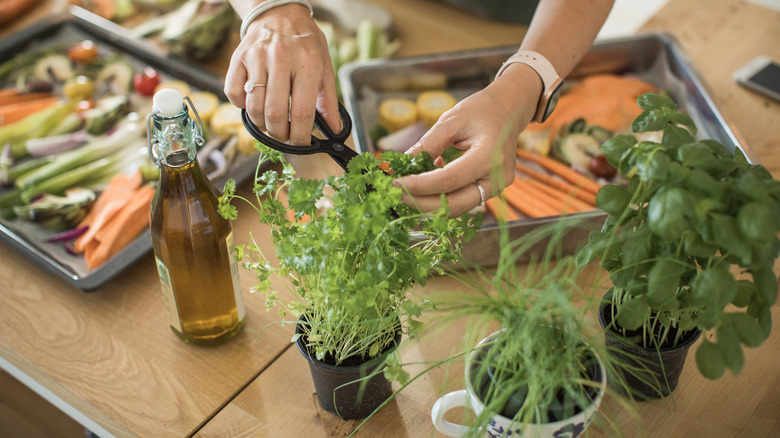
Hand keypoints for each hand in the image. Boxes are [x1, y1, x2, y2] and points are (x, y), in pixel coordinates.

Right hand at [224, 4, 340, 145]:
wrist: (279, 12)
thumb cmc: (305, 42)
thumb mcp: (325, 66)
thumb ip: (329, 100)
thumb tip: (334, 129)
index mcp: (307, 63)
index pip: (302, 112)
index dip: (301, 136)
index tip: (302, 143)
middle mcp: (280, 59)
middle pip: (275, 114)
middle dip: (280, 134)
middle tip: (285, 135)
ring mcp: (256, 58)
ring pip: (253, 107)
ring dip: (262, 125)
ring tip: (271, 123)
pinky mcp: (238, 58)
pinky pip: (233, 94)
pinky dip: (242, 107)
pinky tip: (254, 104)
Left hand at [394, 64, 541, 216]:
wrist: (509, 110)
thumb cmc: (482, 110)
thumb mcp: (451, 120)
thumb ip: (427, 144)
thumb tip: (402, 165)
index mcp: (490, 156)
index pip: (449, 180)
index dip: (419, 186)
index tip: (396, 183)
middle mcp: (498, 177)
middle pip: (455, 204)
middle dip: (422, 203)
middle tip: (397, 194)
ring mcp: (497, 187)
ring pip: (457, 208)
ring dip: (429, 204)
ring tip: (407, 190)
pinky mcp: (491, 190)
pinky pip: (462, 201)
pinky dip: (441, 198)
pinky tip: (426, 185)